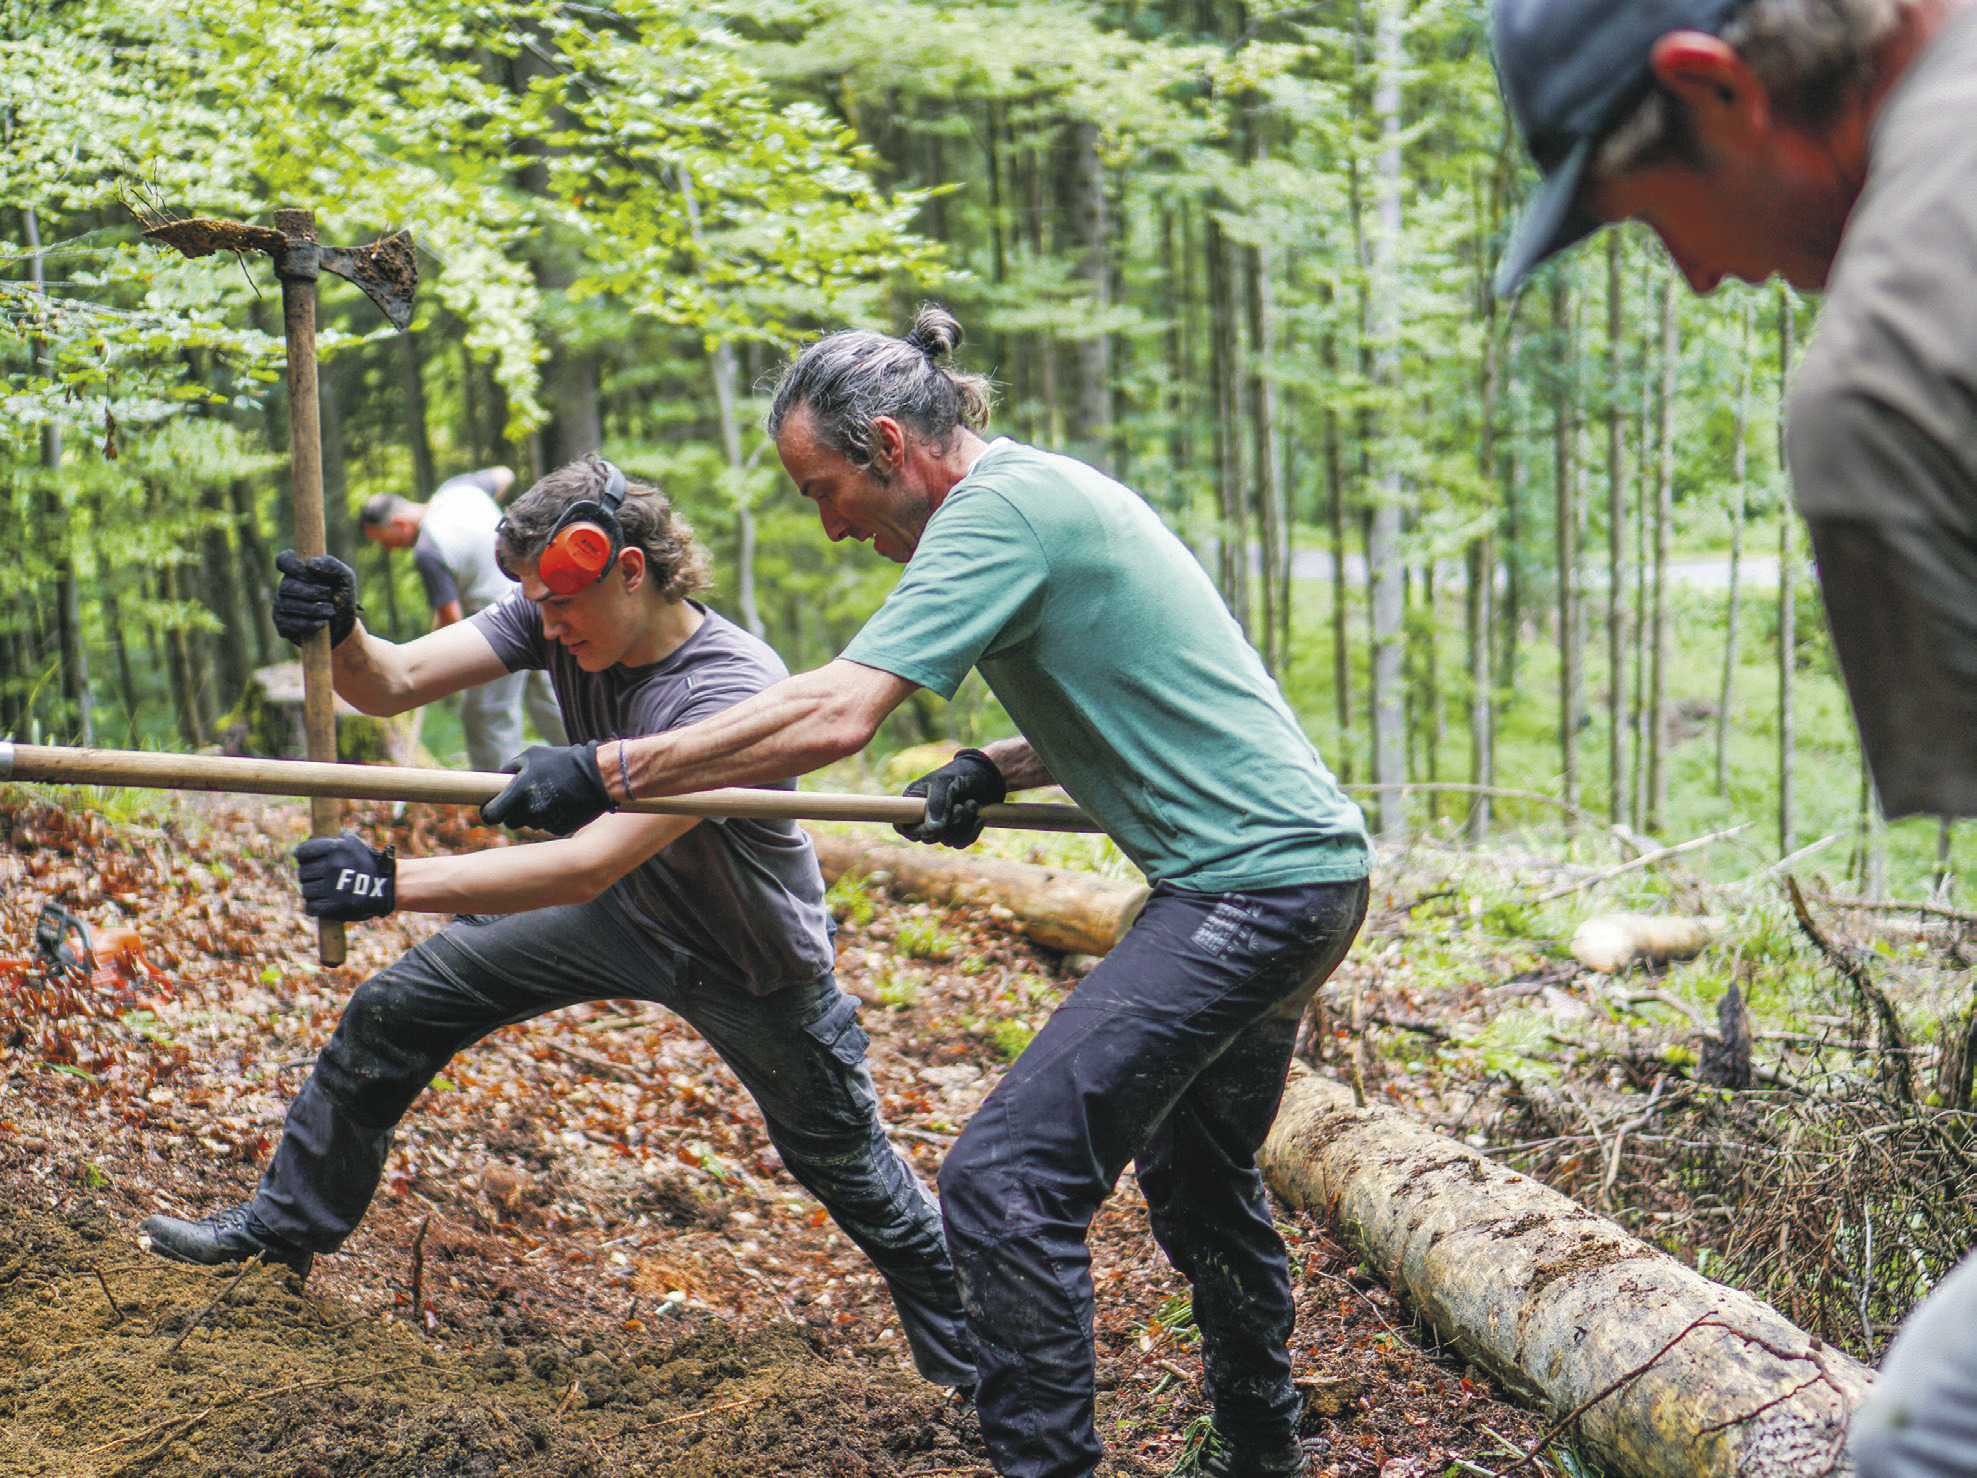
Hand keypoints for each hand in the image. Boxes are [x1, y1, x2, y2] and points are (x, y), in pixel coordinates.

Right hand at [273, 550, 359, 647]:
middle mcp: (286, 586)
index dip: (293, 566)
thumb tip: (309, 563)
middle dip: (311, 592)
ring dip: (313, 609)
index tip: (310, 571)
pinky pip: (286, 623)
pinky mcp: (282, 624)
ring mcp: (281, 605)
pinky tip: (322, 623)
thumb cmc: (342, 596)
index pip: (283, 560)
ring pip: (286, 605)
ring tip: (330, 612)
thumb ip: (331, 565)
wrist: (345, 624)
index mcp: (298, 570)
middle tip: (329, 596)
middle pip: (286, 585)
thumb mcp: (345, 577)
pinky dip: (307, 624)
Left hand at [295, 831, 395, 920]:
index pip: (304, 851)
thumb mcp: (353, 843)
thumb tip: (309, 840)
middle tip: (317, 876)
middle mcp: (333, 866)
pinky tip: (320, 903)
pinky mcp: (336, 906)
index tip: (305, 859)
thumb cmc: (367, 862)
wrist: (387, 885)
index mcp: (336, 848)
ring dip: (312, 891)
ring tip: (321, 889)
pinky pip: (312, 907)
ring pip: (306, 890)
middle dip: (309, 874)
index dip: (302, 856)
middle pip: (303, 872)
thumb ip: (332, 838)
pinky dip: (314, 906)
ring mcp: (334, 887)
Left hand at [480, 741, 614, 835]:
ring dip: (535, 814)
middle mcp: (530, 810)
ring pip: (531, 824)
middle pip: (511, 822)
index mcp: (519, 792)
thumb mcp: (532, 755)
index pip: (491, 815)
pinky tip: (562, 803)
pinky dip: (552, 818)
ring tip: (550, 796)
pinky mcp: (561, 829)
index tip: (492, 808)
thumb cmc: (561, 762)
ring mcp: (546, 822)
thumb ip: (510, 768)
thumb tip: (496, 781)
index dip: (489, 812)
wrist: (597, 776)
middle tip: (525, 799)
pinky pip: (548, 827)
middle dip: (514, 813)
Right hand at [895, 748, 1005, 847]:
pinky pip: (960, 842)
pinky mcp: (957, 831)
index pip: (902, 826)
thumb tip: (932, 829)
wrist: (986, 774)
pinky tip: (979, 817)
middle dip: (948, 825)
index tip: (932, 827)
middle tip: (960, 806)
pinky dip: (971, 831)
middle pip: (927, 837)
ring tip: (972, 803)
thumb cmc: (961, 773)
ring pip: (947, 840)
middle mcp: (925, 815)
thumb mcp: (946, 782)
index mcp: (913, 801)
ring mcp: (942, 825)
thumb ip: (938, 803)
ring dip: (963, 824)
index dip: (914, 831)